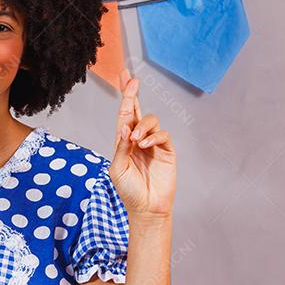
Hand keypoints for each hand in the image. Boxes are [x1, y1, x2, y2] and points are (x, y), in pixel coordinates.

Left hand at [111, 70, 176, 219]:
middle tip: (132, 80)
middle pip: (137, 110)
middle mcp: (138, 139)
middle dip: (133, 93)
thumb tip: (125, 127)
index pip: (124, 115)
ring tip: (135, 140)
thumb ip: (121, 146)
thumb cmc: (129, 190)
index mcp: (123, 141)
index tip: (124, 77)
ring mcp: (154, 144)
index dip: (124, 96)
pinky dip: (153, 137)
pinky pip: (162, 134)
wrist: (146, 207)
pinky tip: (144, 146)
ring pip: (150, 120)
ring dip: (142, 126)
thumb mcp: (118, 167)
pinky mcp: (167, 150)